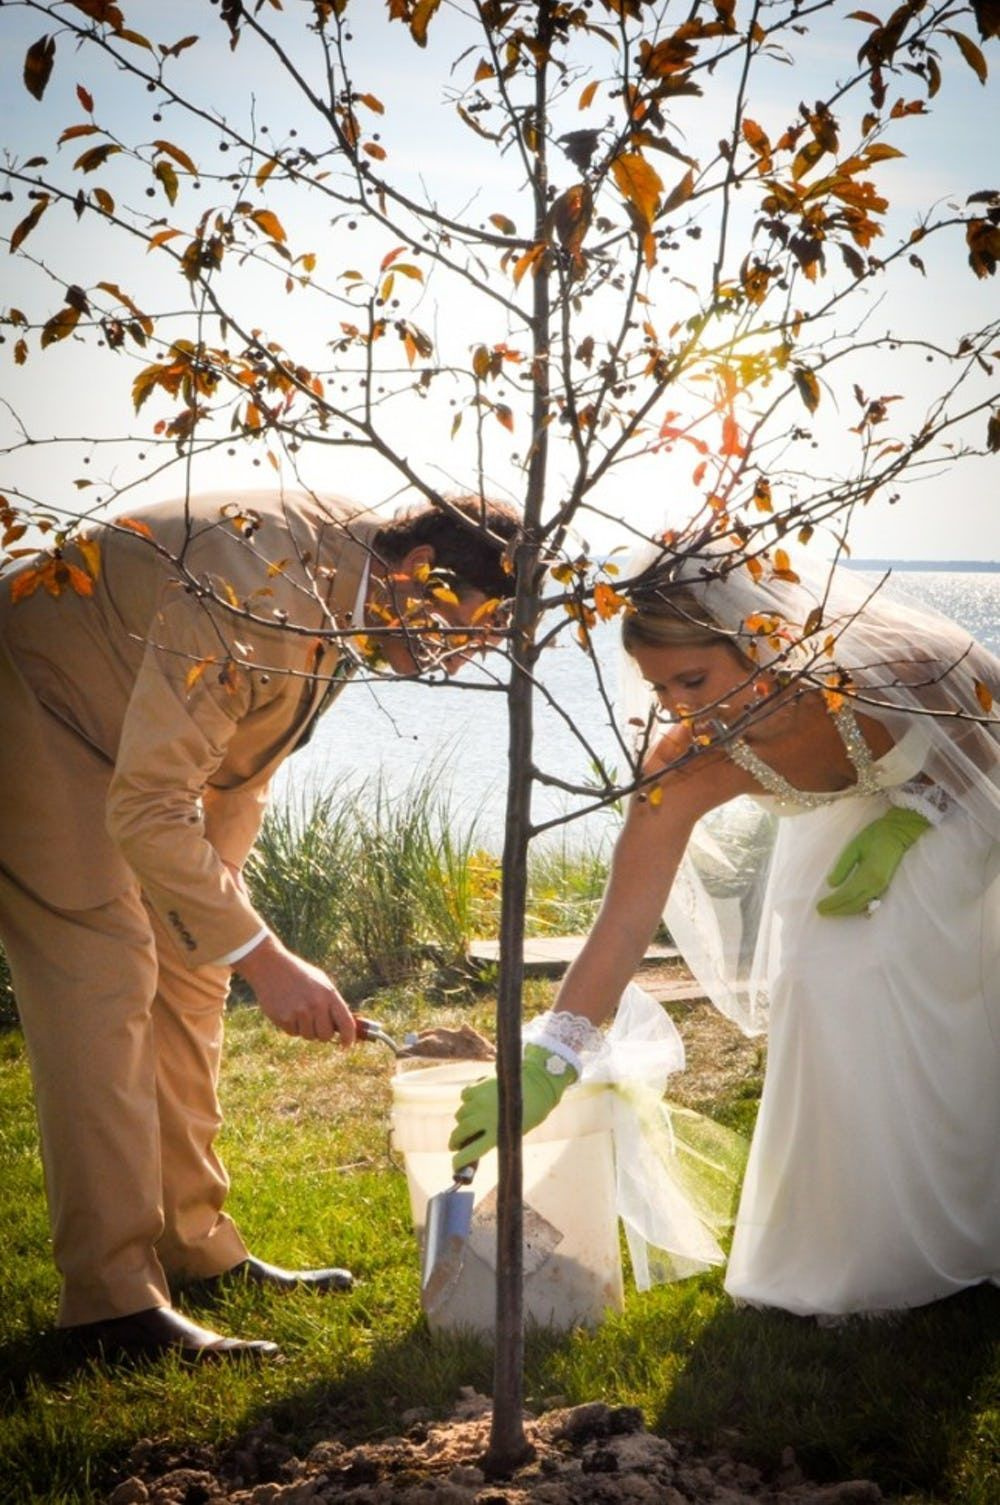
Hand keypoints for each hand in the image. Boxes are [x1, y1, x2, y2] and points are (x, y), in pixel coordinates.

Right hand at [235, 935, 356, 1043]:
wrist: (271, 966)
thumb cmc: (300, 975)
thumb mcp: (321, 982)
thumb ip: (333, 1003)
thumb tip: (344, 1027)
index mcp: (329, 994)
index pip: (346, 1023)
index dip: (349, 1038)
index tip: (346, 1044)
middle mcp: (316, 1004)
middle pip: (326, 1036)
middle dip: (322, 1033)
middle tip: (316, 1023)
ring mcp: (299, 1012)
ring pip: (309, 1036)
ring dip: (305, 1029)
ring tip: (299, 1011)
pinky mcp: (283, 1018)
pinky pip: (293, 1033)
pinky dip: (291, 1026)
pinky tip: (287, 1010)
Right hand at [448, 1044, 577, 1172]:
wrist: (537, 1085)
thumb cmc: (527, 1114)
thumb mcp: (512, 1132)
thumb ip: (492, 1138)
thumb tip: (469, 1146)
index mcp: (497, 1133)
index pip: (471, 1151)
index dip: (460, 1160)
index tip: (455, 1164)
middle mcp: (486, 1117)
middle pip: (461, 1132)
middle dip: (455, 1140)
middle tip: (456, 1144)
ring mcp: (480, 1101)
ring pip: (460, 1114)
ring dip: (462, 1120)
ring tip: (471, 1121)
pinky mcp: (479, 1086)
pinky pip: (464, 1096)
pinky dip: (467, 1100)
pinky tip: (476, 1101)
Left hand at [816, 806, 930, 916]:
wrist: (897, 834)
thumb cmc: (873, 837)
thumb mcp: (853, 848)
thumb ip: (842, 867)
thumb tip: (831, 884)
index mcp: (868, 875)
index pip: (846, 895)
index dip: (832, 903)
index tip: (819, 907)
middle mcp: (876, 885)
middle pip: (853, 904)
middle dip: (836, 910)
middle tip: (821, 911)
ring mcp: (882, 887)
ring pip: (861, 905)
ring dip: (845, 910)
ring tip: (831, 911)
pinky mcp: (884, 886)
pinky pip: (868, 902)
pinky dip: (855, 907)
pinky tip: (847, 907)